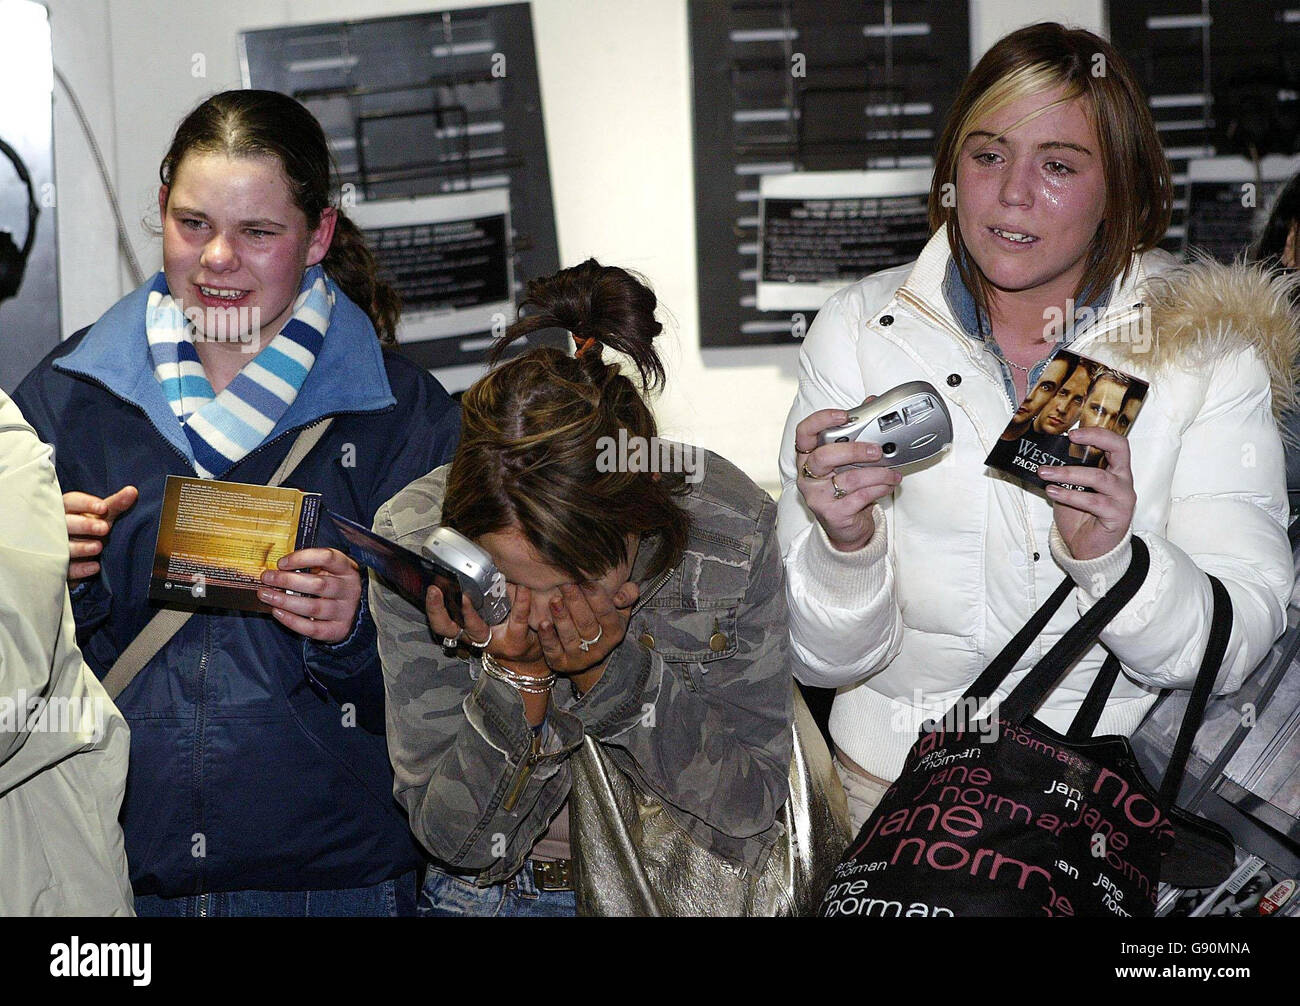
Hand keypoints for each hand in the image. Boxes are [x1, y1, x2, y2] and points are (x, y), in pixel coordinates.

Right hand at [63, 485, 138, 580]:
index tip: (103, 507)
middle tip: (104, 528)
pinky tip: (95, 567)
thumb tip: (133, 490)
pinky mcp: (57, 567)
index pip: (70, 501)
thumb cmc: (91, 528)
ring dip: (81, 547)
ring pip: (63, 547)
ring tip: (98, 547)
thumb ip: (116, 504)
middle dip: (84, 525)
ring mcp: (54, 547)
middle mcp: (56, 527)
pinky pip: (66, 569)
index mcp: (66, 509)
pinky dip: (80, 568)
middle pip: (65, 523)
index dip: (85, 504)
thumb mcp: (103, 516)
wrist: (82, 556)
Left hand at [259, 547, 361, 643]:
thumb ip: (311, 567)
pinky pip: (312, 628)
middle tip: (266, 578)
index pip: (327, 557)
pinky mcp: (338, 630)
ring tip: (265, 595)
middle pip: (317, 584)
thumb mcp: (329, 570)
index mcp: (347, 569)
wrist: (354, 611)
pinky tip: (277, 612)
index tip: (281, 562)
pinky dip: (292, 621)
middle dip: (287, 581)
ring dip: (285, 601)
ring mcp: (345, 611)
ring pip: (312, 607)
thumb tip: (277, 569)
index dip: (302, 558)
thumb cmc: (334, 585)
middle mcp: (349, 589)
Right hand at [423, 581, 546, 671]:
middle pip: (445, 628)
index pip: (440, 620)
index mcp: (464, 627)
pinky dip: (520, 602)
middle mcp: (472, 636)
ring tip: (465, 595)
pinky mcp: (515, 639)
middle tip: (435, 591)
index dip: (433, 607)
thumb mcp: (489, 610)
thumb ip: (480, 592)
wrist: (529, 651)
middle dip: (436, 611)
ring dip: (468, 613)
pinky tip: (522, 588)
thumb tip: (469, 563)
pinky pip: (517, 618)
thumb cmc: (505, 626)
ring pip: (475, 629)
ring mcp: (492, 641)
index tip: (431, 589)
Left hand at [537, 580, 638, 677]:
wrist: (588, 652)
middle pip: (587, 624)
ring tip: (554, 600)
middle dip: (575, 602)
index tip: (586, 579)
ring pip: (570, 637)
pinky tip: (542, 623)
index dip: (597, 597)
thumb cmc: (602, 620)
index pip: (606, 614)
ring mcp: (579, 658)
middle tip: (565, 583)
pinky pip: (553, 651)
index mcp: (615, 632)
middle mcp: (599, 648)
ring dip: (562, 618)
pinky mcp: (560, 663)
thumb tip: (619, 597)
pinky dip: (547, 637)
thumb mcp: (620, 609)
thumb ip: (628, 594)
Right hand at [794, 405, 900, 551]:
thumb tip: (870, 403)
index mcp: (808, 457)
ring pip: (849, 478)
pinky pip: (859, 496)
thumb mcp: (847, 460)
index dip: (821, 421)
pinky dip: (879, 489)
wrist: (846, 528)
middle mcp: (807, 476)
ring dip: (878, 474)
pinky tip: (888, 486)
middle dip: (855, 450)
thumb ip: (855, 433)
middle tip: (877, 451)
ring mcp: (817, 496)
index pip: (804, 432)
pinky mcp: (832, 514)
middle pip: (824, 456)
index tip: (843, 416)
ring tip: (893, 473)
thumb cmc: (845, 489)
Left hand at [1038, 427, 1135, 560]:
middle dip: (1095, 439)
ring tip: (1045, 472)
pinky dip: (1070, 495)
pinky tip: (1052, 492)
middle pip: (1120, 450)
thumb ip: (1065, 475)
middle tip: (1070, 438)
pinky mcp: (1118, 515)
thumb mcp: (1070, 490)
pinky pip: (1093, 502)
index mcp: (1114, 470)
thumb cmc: (1081, 518)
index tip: (1073, 432)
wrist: (1089, 550)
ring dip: (1068, 473)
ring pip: (1099, 477)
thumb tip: (1043, 459)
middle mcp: (1122, 480)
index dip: (1097, 433)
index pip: (1115, 443)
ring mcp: (1123, 497)